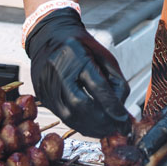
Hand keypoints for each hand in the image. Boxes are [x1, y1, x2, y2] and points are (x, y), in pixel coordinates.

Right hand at [25, 8, 132, 136]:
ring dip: (90, 127)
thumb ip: (116, 81)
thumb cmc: (80, 45)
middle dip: (101, 120)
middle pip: (80, 104)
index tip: (124, 119)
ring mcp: (46, 84)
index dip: (112, 106)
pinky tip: (91, 126)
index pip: (96, 85)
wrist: (50, 36)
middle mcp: (57, 69)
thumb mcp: (104, 56)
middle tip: (116, 127)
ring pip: (69, 115)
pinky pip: (62, 116)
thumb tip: (121, 110)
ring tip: (106, 129)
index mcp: (75, 54)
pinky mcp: (42, 95)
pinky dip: (79, 124)